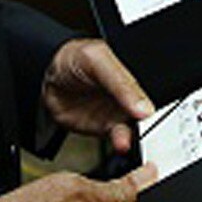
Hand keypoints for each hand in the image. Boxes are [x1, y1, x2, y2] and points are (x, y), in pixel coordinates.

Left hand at [43, 38, 154, 154]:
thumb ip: (121, 83)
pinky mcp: (107, 126)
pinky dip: (123, 143)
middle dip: (151, 119)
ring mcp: (118, 109)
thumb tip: (144, 107)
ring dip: (138, 134)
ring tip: (132, 136)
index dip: (158, 97)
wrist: (44, 78)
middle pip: (148, 107)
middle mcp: (128, 91)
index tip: (158, 110)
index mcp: (132, 70)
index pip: (152, 85)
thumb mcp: (98, 61)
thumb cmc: (73, 58)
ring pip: (136, 126)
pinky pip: (120, 138)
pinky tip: (122, 143)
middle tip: (150, 126)